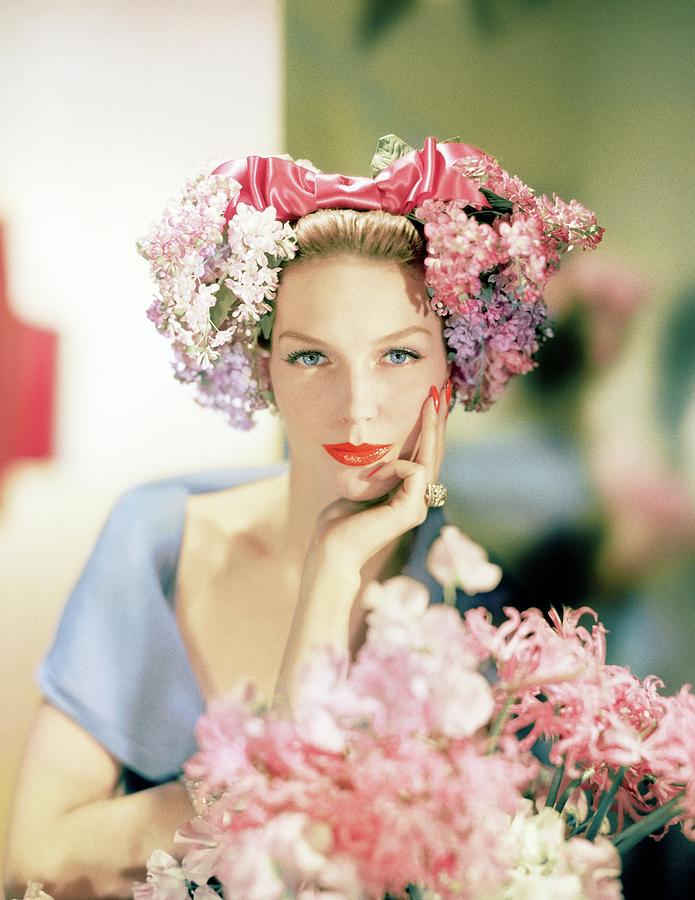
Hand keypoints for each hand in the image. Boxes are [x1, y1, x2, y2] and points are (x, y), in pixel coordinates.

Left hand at [310, 376, 450, 572]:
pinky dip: (399, 463)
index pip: (426, 454)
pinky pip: (414, 470)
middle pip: (435, 452)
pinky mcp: (411, 510)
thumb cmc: (340, 521)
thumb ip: (383, 471)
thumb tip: (395, 455)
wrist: (331, 548)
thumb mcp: (365, 485)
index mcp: (409, 494)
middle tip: (442, 389)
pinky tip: (379, 472)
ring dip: (432, 425)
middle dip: (439, 419)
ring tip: (433, 399)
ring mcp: (418, 506)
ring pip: (432, 457)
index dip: (431, 427)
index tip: (433, 399)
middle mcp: (419, 500)